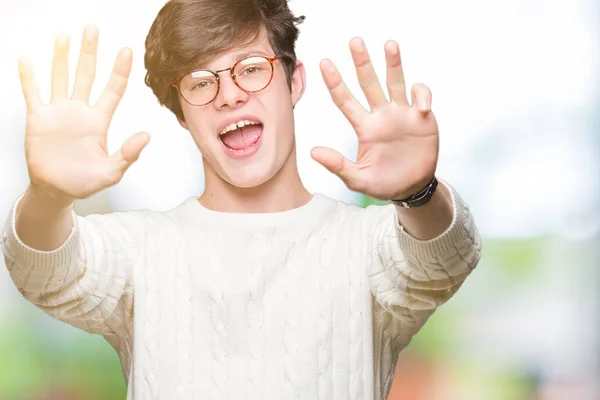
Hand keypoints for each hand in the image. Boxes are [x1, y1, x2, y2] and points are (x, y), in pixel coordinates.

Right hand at [19, 24, 149, 201]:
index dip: (120, 71)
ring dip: (61, 57)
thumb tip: (146, 136)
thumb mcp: (111, 172)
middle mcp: (80, 112)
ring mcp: (59, 113)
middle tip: (92, 29)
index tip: (127, 51)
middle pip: (86, 75)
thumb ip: (128, 154)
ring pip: (60, 78)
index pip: (113, 90)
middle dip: (89, 52)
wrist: (57, 190)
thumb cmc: (85, 182)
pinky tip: (27, 59)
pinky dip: (29, 77)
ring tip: (64, 35)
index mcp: (99, 121)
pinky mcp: (39, 119)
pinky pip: (33, 93)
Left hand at [311, 38, 438, 200]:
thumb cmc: (383, 183)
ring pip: (395, 82)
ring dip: (393, 63)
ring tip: (389, 44)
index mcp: (364, 128)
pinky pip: (420, 97)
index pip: (345, 101)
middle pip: (369, 83)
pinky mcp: (422, 117)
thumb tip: (313, 152)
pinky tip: (421, 107)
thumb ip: (338, 166)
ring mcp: (401, 114)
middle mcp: (381, 115)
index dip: (335, 82)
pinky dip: (421, 96)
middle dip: (362, 62)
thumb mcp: (358, 179)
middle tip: (354, 41)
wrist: (412, 188)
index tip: (324, 63)